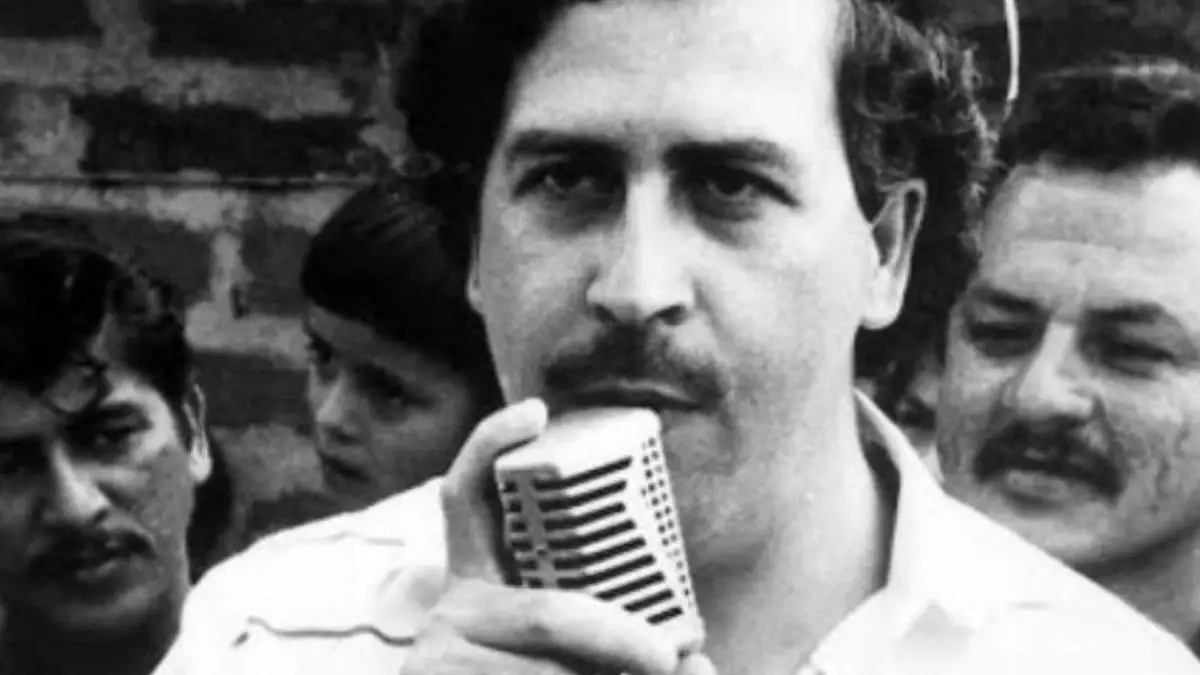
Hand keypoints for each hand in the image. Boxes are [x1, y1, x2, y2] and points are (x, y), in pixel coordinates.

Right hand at [401, 399, 711, 674]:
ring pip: (550, 672)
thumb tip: (699, 659)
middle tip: (672, 657)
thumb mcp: (571, 652)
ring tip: (659, 673)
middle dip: (622, 640)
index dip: (491, 445)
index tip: (537, 409)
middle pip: (547, 613)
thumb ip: (620, 635)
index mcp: (476, 584)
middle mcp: (447, 613)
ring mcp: (435, 660)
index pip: (466, 498)